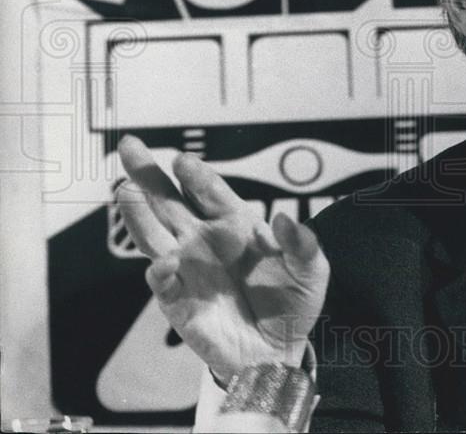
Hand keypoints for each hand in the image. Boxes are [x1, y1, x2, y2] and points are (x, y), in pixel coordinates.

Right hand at [115, 135, 329, 381]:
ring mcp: (188, 269)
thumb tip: (288, 220)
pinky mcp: (179, 303)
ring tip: (124, 189)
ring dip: (138, 214)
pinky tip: (164, 261)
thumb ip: (303, 245)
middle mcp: (204, 240)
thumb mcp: (311, 270)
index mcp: (236, 224)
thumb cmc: (291, 301)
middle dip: (149, 174)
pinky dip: (161, 272)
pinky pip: (164, 284)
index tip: (183, 160)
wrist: (279, 349)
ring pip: (155, 236)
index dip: (196, 175)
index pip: (210, 191)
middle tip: (130, 146)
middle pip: (170, 202)